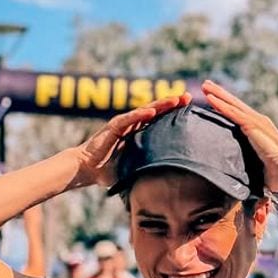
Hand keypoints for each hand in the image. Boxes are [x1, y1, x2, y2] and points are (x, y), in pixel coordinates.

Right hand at [72, 94, 190, 189]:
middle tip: (188, 97)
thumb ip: (147, 169)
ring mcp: (123, 124)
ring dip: (161, 104)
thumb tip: (168, 181)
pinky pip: (129, 119)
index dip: (173, 114)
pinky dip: (140, 115)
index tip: (190, 109)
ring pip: (145, 111)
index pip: (159, 120)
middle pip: (156, 111)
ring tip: (175, 100)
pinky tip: (153, 111)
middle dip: (172, 103)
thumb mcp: (134, 169)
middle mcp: (132, 125)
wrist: (87, 169)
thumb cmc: (108, 171)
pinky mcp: (113, 127)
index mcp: (139, 133)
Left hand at [201, 80, 277, 193]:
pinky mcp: (252, 125)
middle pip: (235, 104)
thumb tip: (242, 177)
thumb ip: (250, 165)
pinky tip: (210, 98)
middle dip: (220, 94)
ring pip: (232, 105)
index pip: (240, 114)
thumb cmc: (277, 173)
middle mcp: (258, 121)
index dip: (228, 106)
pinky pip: (233, 113)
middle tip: (206, 85)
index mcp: (259, 129)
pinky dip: (221, 105)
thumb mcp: (259, 166)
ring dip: (217, 95)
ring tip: (205, 86)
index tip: (214, 99)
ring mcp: (255, 122)